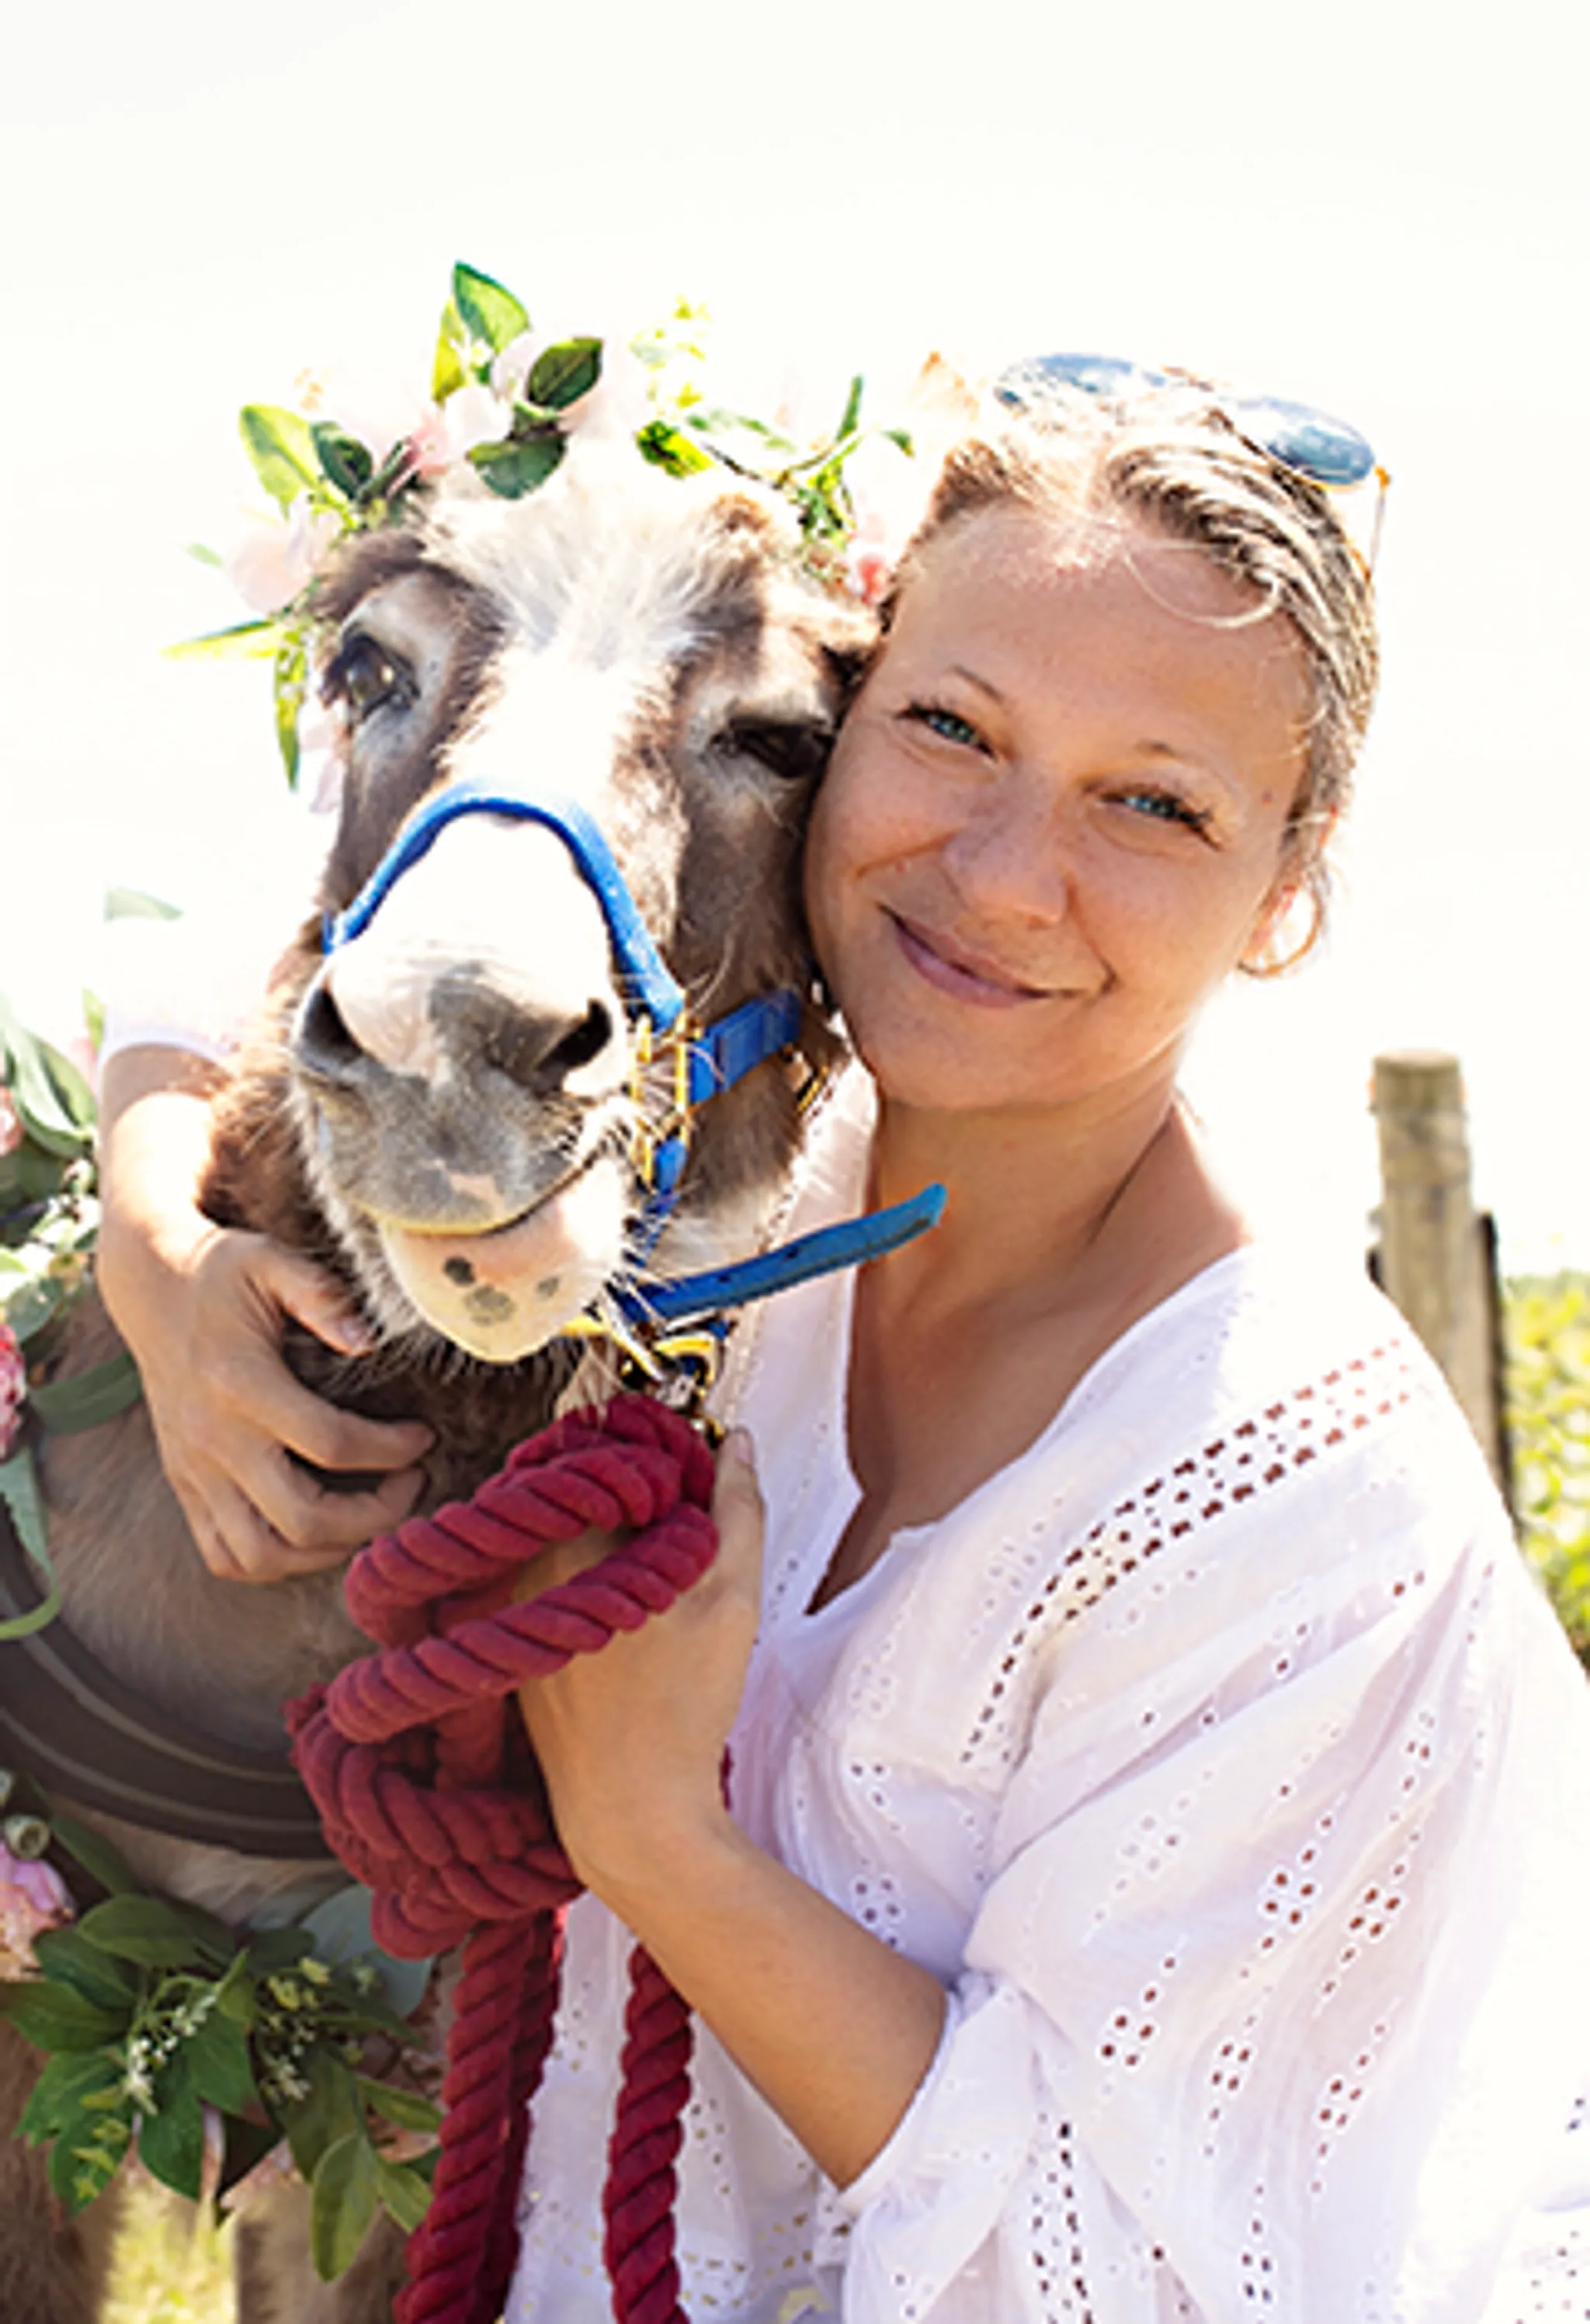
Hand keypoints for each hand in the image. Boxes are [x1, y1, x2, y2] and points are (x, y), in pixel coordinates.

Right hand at [95, 1048, 433, 1583]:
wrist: (149, 1289)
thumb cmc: (223, 1274)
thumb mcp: (272, 1262)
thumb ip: (322, 1296)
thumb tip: (368, 1342)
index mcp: (242, 1385)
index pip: (333, 1444)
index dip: (393, 1450)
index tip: (425, 1436)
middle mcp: (214, 1440)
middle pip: (304, 1519)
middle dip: (376, 1514)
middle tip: (411, 1482)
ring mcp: (195, 1472)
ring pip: (263, 1556)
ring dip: (329, 1551)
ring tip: (369, 1515)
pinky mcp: (186, 1486)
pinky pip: (226, 1555)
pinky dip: (276, 1561)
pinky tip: (316, 1530)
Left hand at [515, 1430, 763, 1897]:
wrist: (629, 1809)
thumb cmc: (679, 1711)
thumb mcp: (730, 1598)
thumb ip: (738, 1508)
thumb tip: (737, 1445)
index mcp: (570, 1542)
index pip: (608, 1454)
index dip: (657, 1450)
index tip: (692, 1462)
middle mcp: (530, 1568)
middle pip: (588, 1496)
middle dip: (638, 1494)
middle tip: (689, 1513)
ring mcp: (520, 1609)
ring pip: (575, 1538)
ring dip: (618, 1535)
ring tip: (668, 1565)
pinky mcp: (524, 1644)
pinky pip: (561, 1582)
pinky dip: (597, 1577)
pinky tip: (637, 1615)